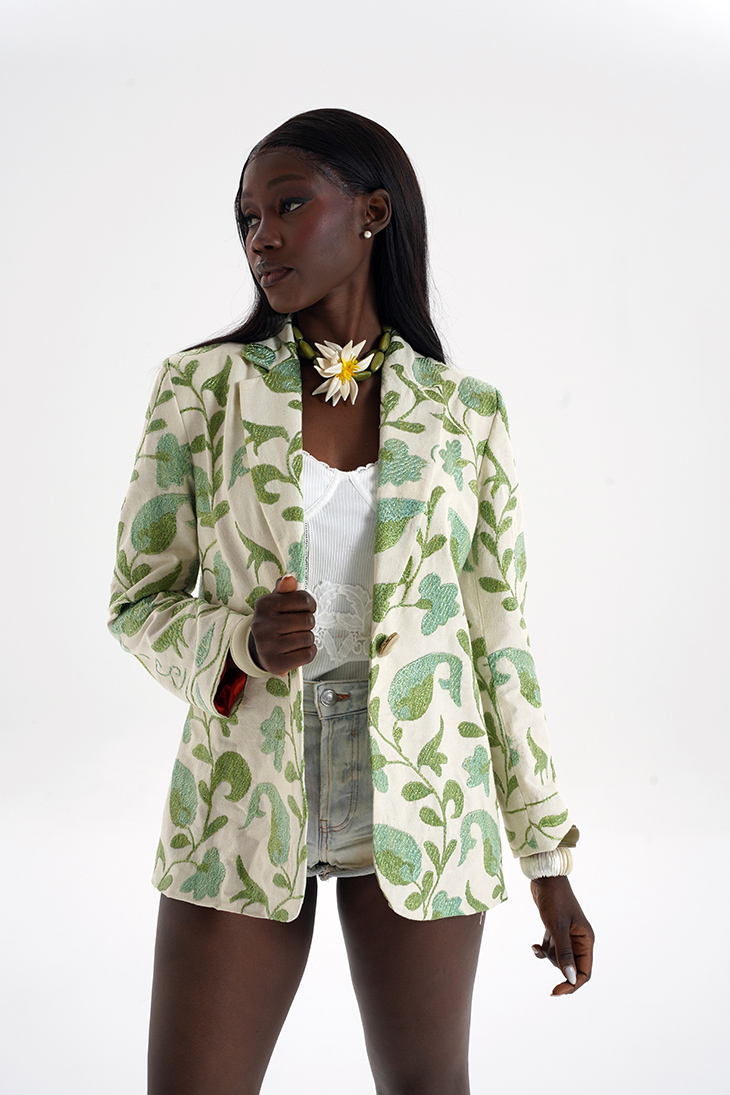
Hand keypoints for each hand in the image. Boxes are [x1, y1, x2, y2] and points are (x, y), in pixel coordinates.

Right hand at [249, 575, 316, 675]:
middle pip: (308, 620)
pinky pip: (308, 654)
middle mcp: (261, 625)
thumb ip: (286, 589)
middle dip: (308, 623)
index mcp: (263, 605)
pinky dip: (308, 651)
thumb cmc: (274, 620)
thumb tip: (289, 578)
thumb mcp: (277, 600)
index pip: (304, 599)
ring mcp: (267, 646)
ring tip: (296, 638)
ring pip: (309, 638)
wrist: (260, 648)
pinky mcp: (275, 664)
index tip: (305, 609)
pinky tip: (298, 650)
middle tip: (298, 626)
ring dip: (308, 638)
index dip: (310, 605)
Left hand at [530, 875, 593, 995]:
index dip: (571, 984)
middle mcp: (579, 939)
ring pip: (558, 959)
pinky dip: (542, 950)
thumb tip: (569, 978)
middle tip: (545, 951)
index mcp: (586, 940)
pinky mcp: (556, 931)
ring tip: (539, 944)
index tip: (555, 991)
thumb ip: (564, 954)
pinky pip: (551, 949)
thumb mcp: (557, 928)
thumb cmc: (554, 900)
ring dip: (547, 956)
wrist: (544, 878)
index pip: (584, 972)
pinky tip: (534, 945)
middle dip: (556, 965)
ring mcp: (567, 935)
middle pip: (570, 967)